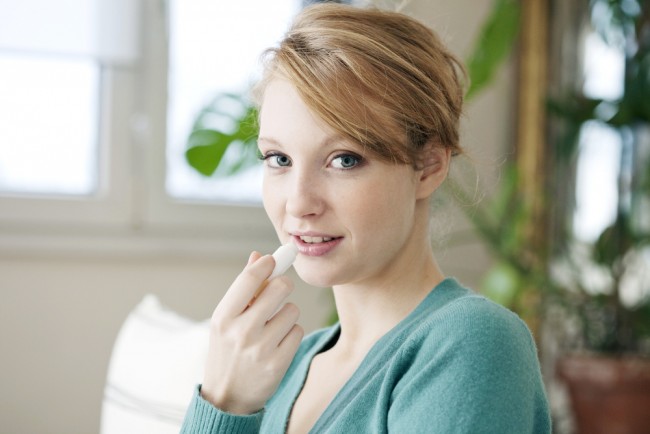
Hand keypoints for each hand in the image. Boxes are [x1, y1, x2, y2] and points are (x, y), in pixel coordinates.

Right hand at [201, 251, 303, 413]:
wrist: (227, 398)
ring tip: (272, 327)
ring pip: (292, 310)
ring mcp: (260, 349)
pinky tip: (278, 343)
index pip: (250, 278)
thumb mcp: (225, 321)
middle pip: (280, 288)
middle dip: (283, 286)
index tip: (273, 260)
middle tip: (279, 291)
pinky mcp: (278, 363)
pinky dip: (291, 334)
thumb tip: (258, 257)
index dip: (266, 264)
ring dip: (287, 314)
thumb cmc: (227, 350)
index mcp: (223, 317)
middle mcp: (241, 332)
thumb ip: (243, 289)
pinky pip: (297, 331)